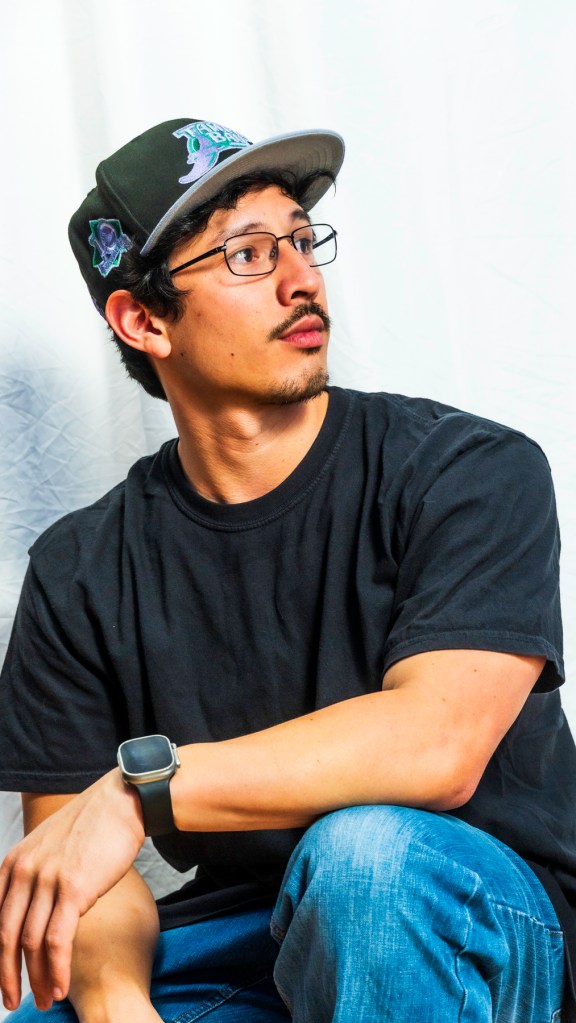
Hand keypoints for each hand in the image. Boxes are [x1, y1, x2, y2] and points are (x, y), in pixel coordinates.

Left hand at [0, 770, 144, 1011]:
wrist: (122, 801)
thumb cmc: (93, 824)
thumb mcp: (49, 844)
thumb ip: (34, 874)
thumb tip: (34, 909)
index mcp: (14, 861)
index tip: (3, 978)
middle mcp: (24, 870)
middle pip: (5, 936)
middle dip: (6, 977)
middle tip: (13, 1003)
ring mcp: (48, 879)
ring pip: (31, 944)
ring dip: (37, 980)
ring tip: (46, 1001)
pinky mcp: (74, 889)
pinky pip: (57, 941)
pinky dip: (57, 970)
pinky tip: (62, 987)